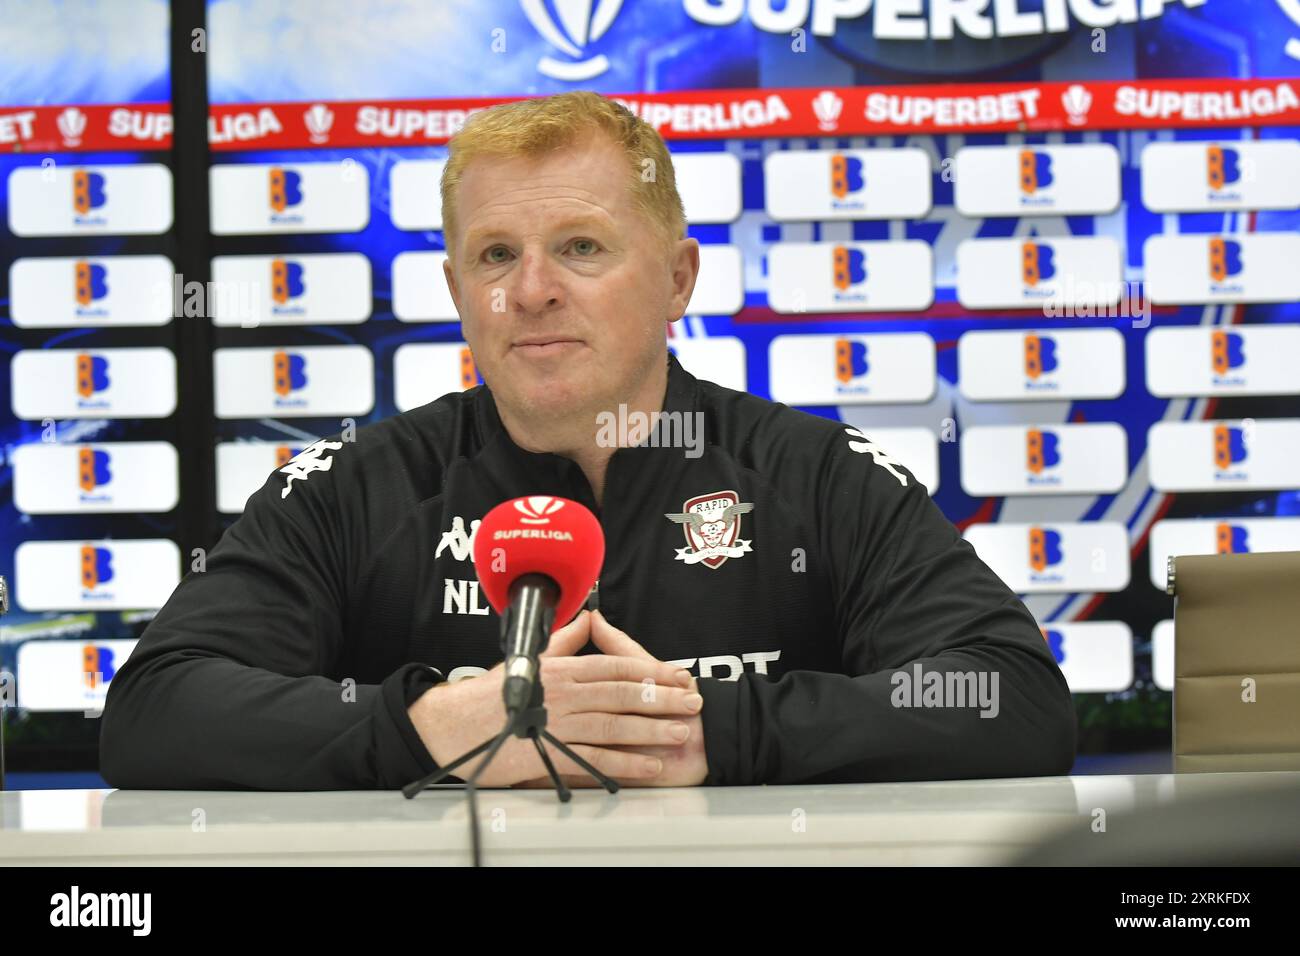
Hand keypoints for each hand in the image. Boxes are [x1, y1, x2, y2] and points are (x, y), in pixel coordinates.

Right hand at [406, 610, 701, 787]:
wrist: (453, 725)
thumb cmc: (490, 694)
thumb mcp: (530, 659)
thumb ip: (564, 641)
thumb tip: (587, 619)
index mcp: (561, 669)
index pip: (615, 666)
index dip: (651, 670)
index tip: (679, 675)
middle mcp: (563, 694)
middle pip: (622, 694)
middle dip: (662, 699)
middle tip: (692, 703)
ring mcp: (558, 725)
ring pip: (614, 725)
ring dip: (651, 729)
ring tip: (679, 732)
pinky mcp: (550, 755)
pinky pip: (595, 759)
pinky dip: (625, 763)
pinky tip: (649, 765)